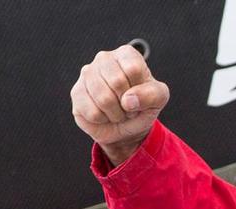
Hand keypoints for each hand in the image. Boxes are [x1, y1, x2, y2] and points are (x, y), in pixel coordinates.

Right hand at [70, 44, 169, 165]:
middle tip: (129, 106)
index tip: (140, 94)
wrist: (126, 126)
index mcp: (126, 54)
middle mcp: (104, 58)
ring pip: (103, 99)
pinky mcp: (76, 92)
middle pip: (117, 82)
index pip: (133, 69)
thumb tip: (128, 100)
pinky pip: (92, 112)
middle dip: (128, 104)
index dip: (140, 90)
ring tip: (118, 111)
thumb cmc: (143, 106)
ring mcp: (87, 74)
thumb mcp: (159, 99)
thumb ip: (152, 95)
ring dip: (116, 114)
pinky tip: (104, 114)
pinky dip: (103, 120)